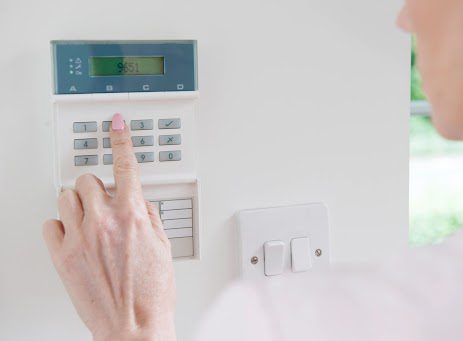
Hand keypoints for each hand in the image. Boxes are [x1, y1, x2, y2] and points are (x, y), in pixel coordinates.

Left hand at [43, 113, 175, 340]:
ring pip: (66, 195)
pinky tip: (74, 235)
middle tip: (105, 202)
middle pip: (88, 178)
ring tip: (88, 219)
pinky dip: (60, 225)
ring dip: (78, 202)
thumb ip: (150, 217)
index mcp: (134, 216)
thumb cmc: (152, 293)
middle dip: (98, 186)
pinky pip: (50, 224)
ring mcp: (81, 238)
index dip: (121, 138)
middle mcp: (105, 222)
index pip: (126, 165)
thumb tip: (140, 204)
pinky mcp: (63, 257)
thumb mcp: (164, 248)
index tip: (115, 123)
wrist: (134, 326)